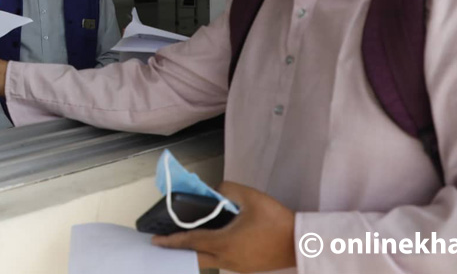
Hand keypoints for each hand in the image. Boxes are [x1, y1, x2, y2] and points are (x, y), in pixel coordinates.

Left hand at [153, 181, 296, 272]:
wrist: (300, 243)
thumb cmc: (276, 220)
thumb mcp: (251, 197)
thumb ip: (229, 189)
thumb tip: (217, 191)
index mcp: (224, 242)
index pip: (191, 241)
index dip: (171, 241)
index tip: (156, 241)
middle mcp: (227, 258)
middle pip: (196, 255)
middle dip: (180, 248)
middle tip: (167, 241)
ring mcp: (237, 266)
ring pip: (209, 260)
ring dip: (197, 250)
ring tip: (189, 238)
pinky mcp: (246, 268)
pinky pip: (222, 261)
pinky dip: (212, 252)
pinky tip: (216, 241)